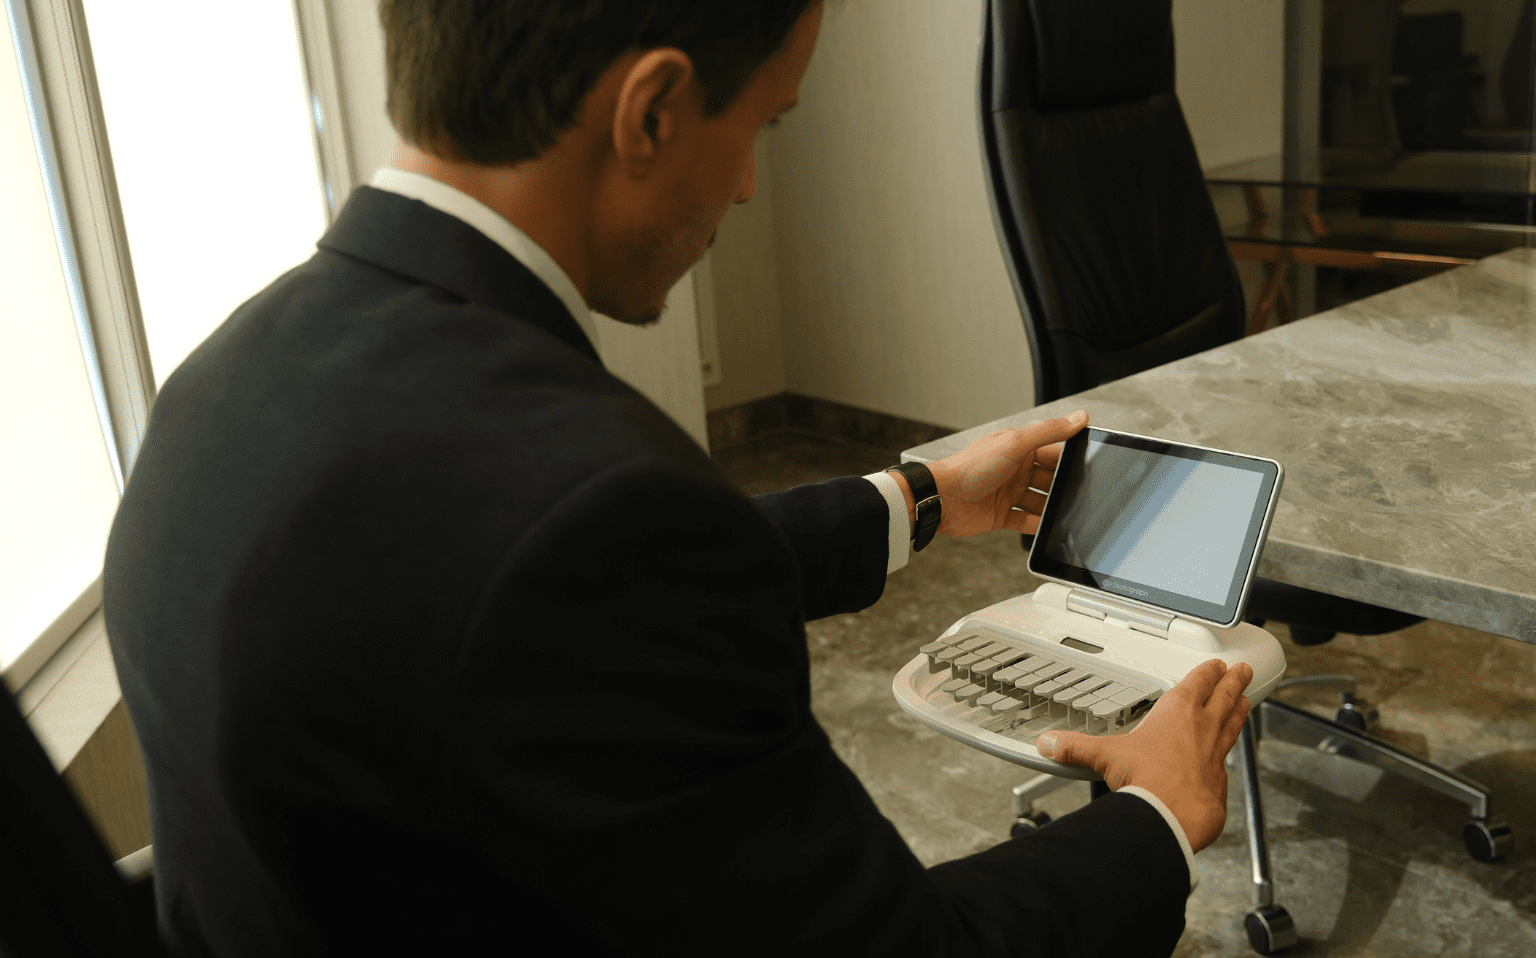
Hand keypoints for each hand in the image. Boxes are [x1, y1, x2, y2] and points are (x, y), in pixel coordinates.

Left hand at [923, 410, 1087, 538]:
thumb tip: (1079, 417)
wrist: (941, 497)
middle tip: (1082, 493)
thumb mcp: (1015, 443)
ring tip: (1069, 513)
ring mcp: (1008, 493)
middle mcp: (1014, 470)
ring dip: (1053, 508)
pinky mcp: (1000, 515)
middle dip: (1064, 486)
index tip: (1090, 464)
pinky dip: (1038, 526)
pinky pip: (1026, 522)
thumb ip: (1048, 431)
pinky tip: (1050, 529)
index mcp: (1019, 449)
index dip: (1070, 458)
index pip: (1053, 452)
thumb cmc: (970, 467)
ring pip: (1040, 502)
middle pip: (1049, 479)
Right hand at [1036, 659, 1253, 850]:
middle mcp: (1202, 728)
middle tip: (1244, 671)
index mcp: (1177, 712)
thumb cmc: (1146, 780)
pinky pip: (1227, 760)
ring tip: (1246, 700)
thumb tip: (1048, 743)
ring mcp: (1215, 754)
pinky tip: (1226, 756)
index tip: (1216, 665)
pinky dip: (1228, 752)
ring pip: (1233, 723)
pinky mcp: (1219, 780)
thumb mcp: (1104, 757)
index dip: (1209, 672)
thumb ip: (1075, 748)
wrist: (1172, 816)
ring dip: (1240, 708)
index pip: (1198, 683)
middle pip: (1225, 696)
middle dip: (1235, 681)